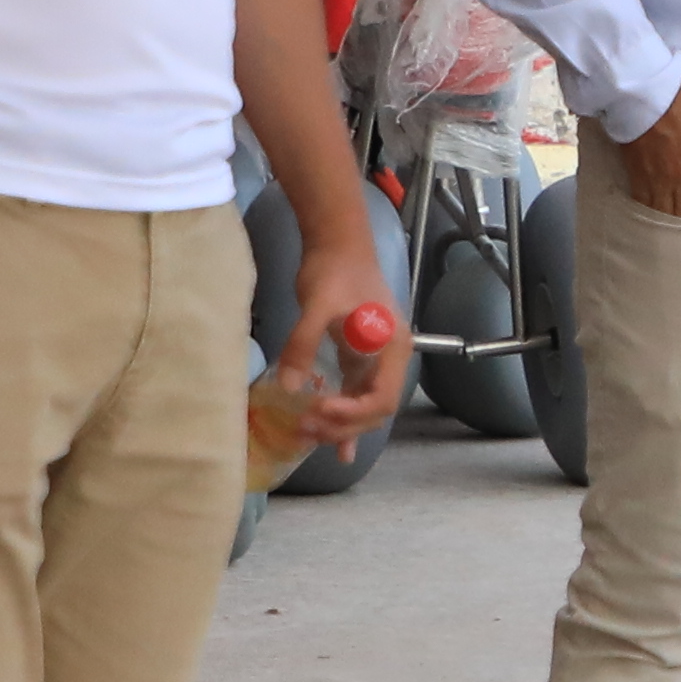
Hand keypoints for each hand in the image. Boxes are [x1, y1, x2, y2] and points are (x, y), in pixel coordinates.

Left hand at [268, 183, 411, 442]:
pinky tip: (328, 436)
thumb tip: (288, 387)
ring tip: (309, 437)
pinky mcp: (357, 357)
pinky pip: (353, 394)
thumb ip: (303, 343)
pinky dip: (341, 415)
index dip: (353, 412)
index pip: (382, 397)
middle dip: (343, 425)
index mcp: (392, 348)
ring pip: (364, 406)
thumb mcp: (317, 305)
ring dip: (340, 425)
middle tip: (307, 429)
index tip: (321, 409)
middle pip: (375, 409)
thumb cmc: (335, 270)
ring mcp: (375, 360)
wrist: (337, 244)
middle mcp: (390, 359)